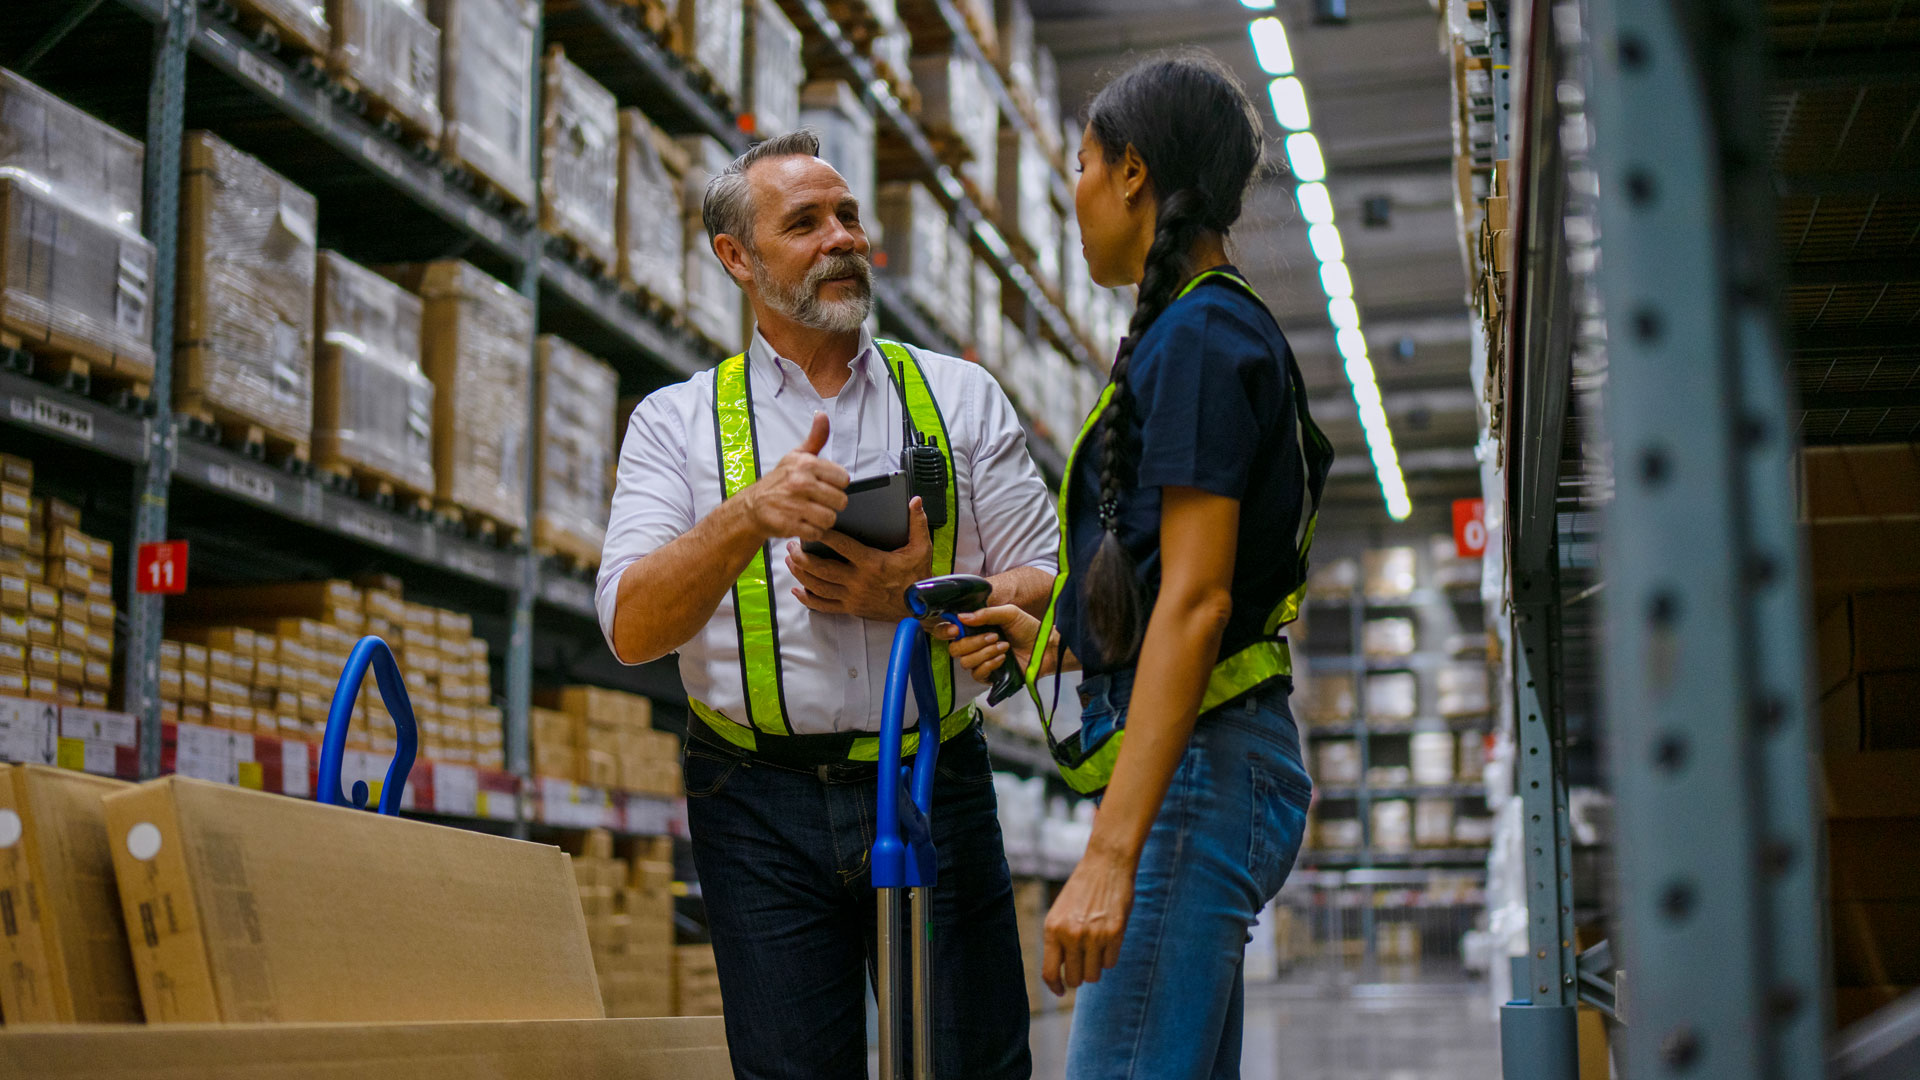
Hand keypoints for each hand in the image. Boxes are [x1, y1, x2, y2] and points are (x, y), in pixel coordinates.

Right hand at [741, 413, 849, 541]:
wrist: (751, 507)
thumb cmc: (779, 481)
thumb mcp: (796, 456)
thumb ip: (815, 438)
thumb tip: (823, 415)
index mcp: (806, 464)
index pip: (843, 479)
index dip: (835, 485)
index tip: (822, 485)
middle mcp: (800, 482)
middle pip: (840, 501)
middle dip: (830, 505)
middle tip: (816, 502)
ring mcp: (794, 505)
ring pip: (830, 518)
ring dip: (822, 520)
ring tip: (810, 514)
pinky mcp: (789, 525)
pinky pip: (817, 532)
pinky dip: (812, 532)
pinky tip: (802, 523)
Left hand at [784, 497, 933, 620]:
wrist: (920, 609)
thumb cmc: (918, 578)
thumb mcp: (921, 548)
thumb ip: (917, 523)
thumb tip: (915, 501)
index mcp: (873, 564)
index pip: (843, 547)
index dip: (825, 536)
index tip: (812, 526)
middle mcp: (859, 582)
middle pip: (822, 569)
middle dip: (802, 556)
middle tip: (792, 544)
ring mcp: (852, 597)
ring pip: (818, 586)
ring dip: (801, 573)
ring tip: (790, 561)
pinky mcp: (851, 608)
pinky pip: (823, 606)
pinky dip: (807, 599)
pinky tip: (797, 589)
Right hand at [930, 605, 1041, 681]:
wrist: (1045, 647)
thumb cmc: (1028, 628)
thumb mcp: (1009, 613)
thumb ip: (986, 614)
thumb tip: (961, 617)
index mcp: (974, 628)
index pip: (948, 631)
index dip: (945, 631)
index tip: (956, 629)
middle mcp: (974, 645)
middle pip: (954, 649)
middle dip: (973, 642)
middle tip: (994, 636)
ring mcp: (980, 662)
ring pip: (965, 662)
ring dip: (986, 653)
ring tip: (1004, 646)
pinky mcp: (989, 676)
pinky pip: (977, 674)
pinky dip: (990, 664)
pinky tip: (1003, 658)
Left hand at [1042, 849, 1136, 993]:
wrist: (1106, 864)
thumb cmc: (1083, 890)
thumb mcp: (1060, 913)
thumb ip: (1058, 941)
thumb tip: (1060, 976)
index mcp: (1052, 930)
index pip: (1049, 973)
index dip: (1056, 987)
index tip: (1061, 991)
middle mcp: (1070, 935)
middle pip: (1074, 979)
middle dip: (1079, 975)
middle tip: (1085, 962)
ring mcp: (1093, 936)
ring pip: (1094, 975)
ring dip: (1095, 967)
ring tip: (1097, 946)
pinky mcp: (1114, 934)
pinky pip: (1111, 963)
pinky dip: (1110, 956)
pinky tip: (1109, 937)